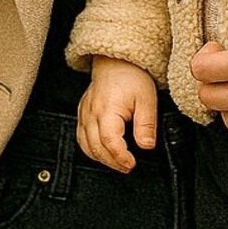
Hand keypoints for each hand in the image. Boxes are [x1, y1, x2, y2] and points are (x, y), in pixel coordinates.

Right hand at [77, 57, 158, 171]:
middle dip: (112, 162)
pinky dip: (90, 149)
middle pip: (96, 147)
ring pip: (85, 145)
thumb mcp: (147, 99)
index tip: (131, 164)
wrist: (116, 62)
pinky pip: (80, 137)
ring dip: (100, 158)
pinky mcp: (82, 113)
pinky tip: (102, 152)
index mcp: (108, 109)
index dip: (120, 157)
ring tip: (117, 162)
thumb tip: (146, 146)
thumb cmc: (131, 77)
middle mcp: (92, 113)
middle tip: (127, 167)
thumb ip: (146, 125)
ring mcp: (84, 113)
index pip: (110, 141)